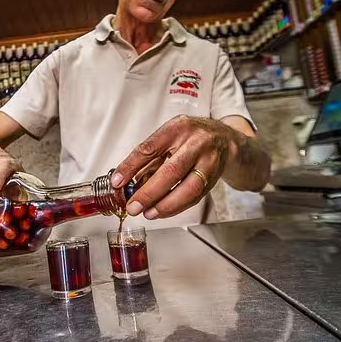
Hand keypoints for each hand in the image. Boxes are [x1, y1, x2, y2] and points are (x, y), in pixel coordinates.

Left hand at [111, 115, 232, 219]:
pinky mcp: (213, 179)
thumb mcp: (168, 137)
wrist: (223, 139)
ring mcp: (208, 162)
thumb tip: (126, 181)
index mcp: (178, 128)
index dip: (131, 166)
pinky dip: (176, 207)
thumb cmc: (189, 137)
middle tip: (133, 206)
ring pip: (188, 189)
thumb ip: (149, 157)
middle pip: (171, 171)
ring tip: (148, 213)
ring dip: (165, 205)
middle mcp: (196, 143)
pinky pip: (194, 197)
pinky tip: (162, 211)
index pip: (150, 148)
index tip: (117, 182)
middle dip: (149, 192)